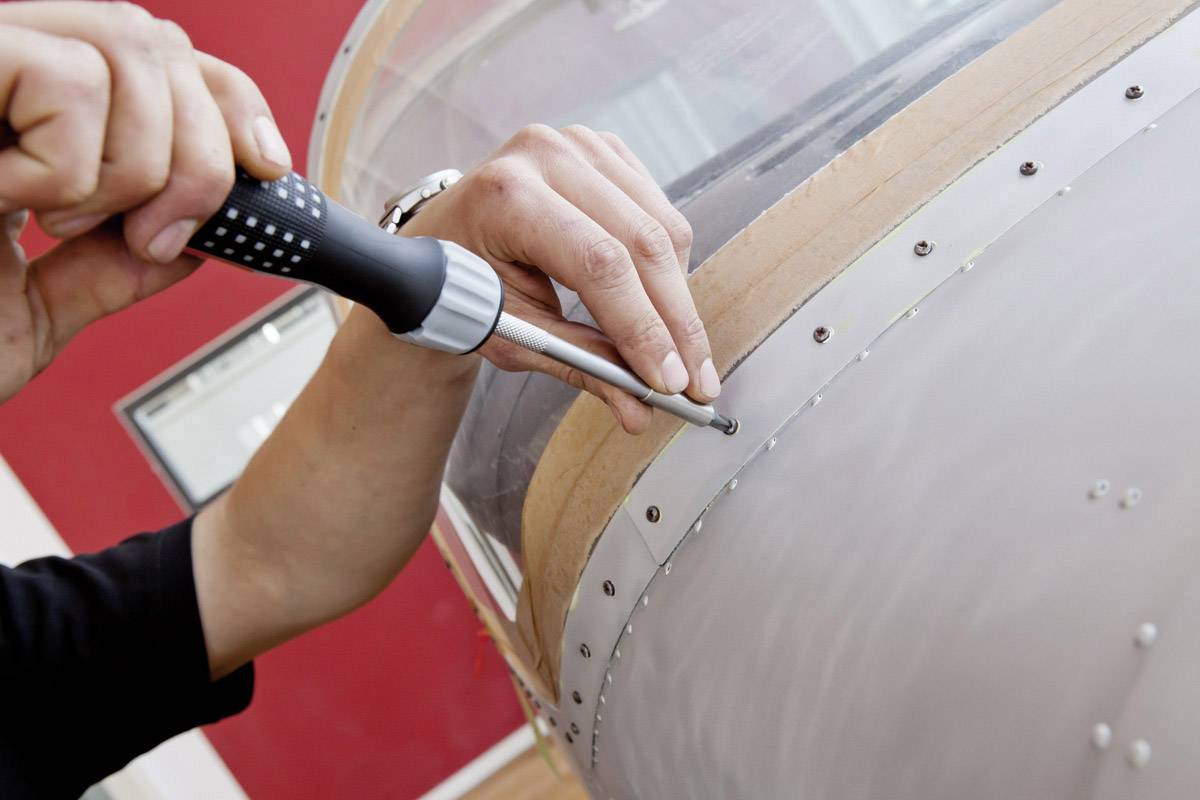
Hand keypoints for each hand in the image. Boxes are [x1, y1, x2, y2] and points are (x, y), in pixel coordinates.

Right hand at [0, 1, 289, 402]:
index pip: (156, 56)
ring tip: (58, 224)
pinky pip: (63, 79)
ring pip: (127, 51)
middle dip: (200, 154)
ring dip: (132, 170)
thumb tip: (192, 242)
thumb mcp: (29, 312)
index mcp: (15, 120)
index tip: (264, 170)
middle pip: (157, 41)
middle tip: (154, 234)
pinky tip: (8, 202)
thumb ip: (106, 273)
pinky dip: (67, 166)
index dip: (229, 102)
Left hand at [401, 124, 718, 433]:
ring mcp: (578, 144)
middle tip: (698, 382)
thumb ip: (578, 365)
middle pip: (641, 243)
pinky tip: (663, 305)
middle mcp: (545, 155)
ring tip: (685, 355)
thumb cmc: (467, 289)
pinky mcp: (604, 150)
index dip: (641, 326)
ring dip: (680, 300)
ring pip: (663, 229)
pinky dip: (670, 267)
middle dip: (676, 323)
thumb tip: (639, 410)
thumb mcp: (511, 333)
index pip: (598, 264)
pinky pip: (660, 212)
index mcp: (505, 196)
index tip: (669, 382)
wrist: (446, 239)